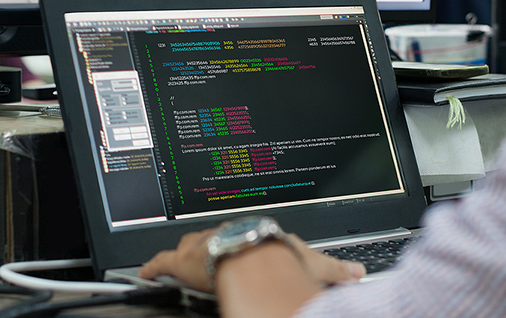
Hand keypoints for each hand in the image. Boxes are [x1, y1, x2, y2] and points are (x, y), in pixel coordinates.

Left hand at [140, 223, 365, 292]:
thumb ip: (335, 268)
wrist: (252, 260)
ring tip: (180, 262)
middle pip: (215, 234)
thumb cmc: (279, 258)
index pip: (246, 233)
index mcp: (255, 231)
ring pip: (190, 245)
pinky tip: (146, 272)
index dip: (243, 240)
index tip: (242, 246)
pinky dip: (152, 268)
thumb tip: (359, 273)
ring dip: (185, 253)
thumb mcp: (313, 263)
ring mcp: (203, 244)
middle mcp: (226, 232)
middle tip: (209, 254)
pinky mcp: (182, 260)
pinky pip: (162, 263)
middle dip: (212, 243)